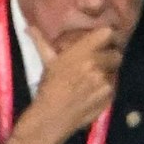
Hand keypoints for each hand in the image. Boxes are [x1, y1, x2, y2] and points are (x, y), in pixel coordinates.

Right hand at [7, 25, 118, 143]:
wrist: (54, 116)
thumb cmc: (48, 86)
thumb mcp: (46, 61)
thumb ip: (41, 41)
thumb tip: (28, 26)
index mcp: (82, 53)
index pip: (107, 34)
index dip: (105, 36)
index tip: (100, 40)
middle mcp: (98, 65)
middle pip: (116, 53)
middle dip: (109, 56)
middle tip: (98, 61)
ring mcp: (107, 81)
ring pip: (115, 70)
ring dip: (108, 71)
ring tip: (94, 78)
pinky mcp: (111, 96)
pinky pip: (113, 85)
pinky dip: (106, 86)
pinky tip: (93, 91)